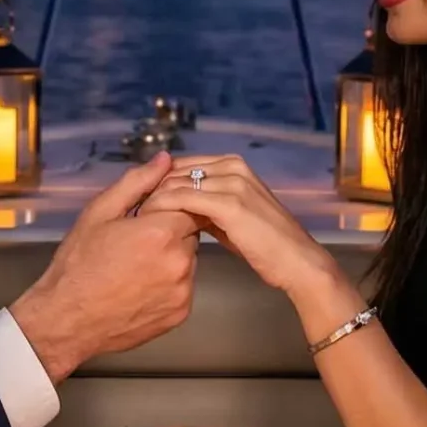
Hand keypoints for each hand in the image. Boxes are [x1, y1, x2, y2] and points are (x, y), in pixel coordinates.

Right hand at [9, 153, 199, 382]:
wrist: (67, 320)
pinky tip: (140, 285)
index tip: (142, 216)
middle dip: (168, 230)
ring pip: (188, 259)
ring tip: (135, 266)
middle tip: (135, 242)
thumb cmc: (78, 266)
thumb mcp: (99, 213)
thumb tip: (164, 160)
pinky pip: (184, 285)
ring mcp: (182, 290)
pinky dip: (169, 282)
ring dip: (170, 256)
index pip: (187, 204)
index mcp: (160, 232)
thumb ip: (137, 183)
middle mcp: (178, 262)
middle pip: (190, 231)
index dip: (164, 207)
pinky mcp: (181, 311)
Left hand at [141, 155, 335, 301]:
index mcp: (232, 164)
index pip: (181, 164)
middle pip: (174, 170)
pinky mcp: (230, 204)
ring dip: (151, 200)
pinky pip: (182, 199)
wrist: (297, 262)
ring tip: (134, 221)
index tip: (138, 203)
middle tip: (129, 213)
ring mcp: (232, 182)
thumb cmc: (266, 245)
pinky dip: (162, 210)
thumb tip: (178, 205)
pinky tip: (149, 225)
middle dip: (149, 190)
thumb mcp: (232, 217)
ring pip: (174, 182)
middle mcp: (232, 166)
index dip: (157, 182)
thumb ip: (207, 205)